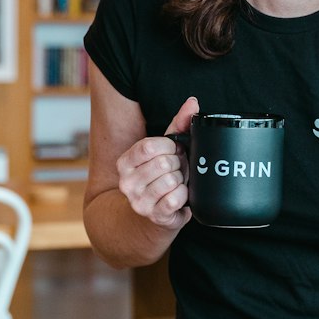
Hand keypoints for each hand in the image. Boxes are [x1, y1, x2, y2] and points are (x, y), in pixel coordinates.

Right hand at [115, 96, 197, 231]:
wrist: (152, 215)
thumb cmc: (160, 177)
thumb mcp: (165, 150)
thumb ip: (178, 125)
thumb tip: (193, 102)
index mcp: (125, 162)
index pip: (149, 146)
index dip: (169, 147)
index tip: (174, 152)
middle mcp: (126, 182)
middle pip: (163, 163)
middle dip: (178, 165)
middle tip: (177, 170)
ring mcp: (138, 201)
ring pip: (171, 181)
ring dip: (181, 180)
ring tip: (177, 182)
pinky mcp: (154, 215)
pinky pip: (176, 199)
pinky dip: (183, 195)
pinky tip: (179, 196)